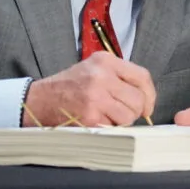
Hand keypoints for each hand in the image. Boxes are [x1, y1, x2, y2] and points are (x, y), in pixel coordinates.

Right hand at [23, 52, 155, 127]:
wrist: (39, 100)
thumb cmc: (70, 85)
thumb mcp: (94, 68)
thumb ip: (119, 76)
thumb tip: (144, 97)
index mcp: (106, 61)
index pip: (142, 76)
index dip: (150, 94)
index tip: (147, 106)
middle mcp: (102, 75)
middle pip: (138, 98)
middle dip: (135, 111)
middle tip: (123, 113)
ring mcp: (96, 96)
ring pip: (129, 115)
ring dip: (122, 121)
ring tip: (107, 116)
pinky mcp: (90, 115)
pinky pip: (114, 126)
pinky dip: (109, 127)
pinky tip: (96, 120)